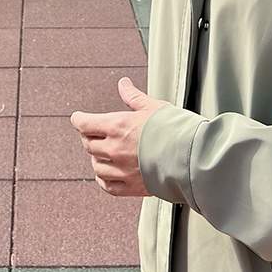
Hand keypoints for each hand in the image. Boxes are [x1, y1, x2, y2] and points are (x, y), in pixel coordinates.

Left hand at [70, 77, 165, 196]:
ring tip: (102, 154)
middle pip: (89, 144)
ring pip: (96, 166)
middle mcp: (115, 149)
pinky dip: (103, 180)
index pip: (84, 124)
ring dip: (96, 159)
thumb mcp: (154, 107)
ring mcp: (122, 170)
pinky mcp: (132, 187)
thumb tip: (123, 84)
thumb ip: (134, 97)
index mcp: (118, 126)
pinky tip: (106, 175)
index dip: (78, 119)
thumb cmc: (176, 130)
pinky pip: (108, 186)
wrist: (193, 158)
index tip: (78, 118)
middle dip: (89, 137)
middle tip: (93, 133)